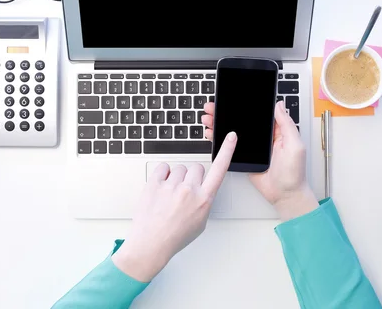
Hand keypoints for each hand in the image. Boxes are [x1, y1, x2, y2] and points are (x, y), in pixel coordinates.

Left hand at [112, 131, 237, 281]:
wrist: (151, 244)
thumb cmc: (175, 236)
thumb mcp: (200, 222)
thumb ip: (203, 201)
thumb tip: (200, 190)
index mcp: (204, 200)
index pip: (220, 169)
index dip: (227, 150)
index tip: (230, 137)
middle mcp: (189, 190)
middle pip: (196, 168)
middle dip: (191, 177)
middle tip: (183, 192)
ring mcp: (171, 186)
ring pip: (179, 168)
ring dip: (175, 178)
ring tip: (169, 196)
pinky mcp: (155, 184)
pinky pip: (163, 168)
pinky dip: (162, 175)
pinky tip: (161, 189)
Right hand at [202, 101, 318, 221]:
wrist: (285, 195)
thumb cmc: (294, 173)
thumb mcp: (295, 145)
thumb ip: (287, 125)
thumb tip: (279, 105)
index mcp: (276, 131)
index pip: (258, 113)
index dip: (244, 105)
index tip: (232, 99)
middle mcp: (263, 137)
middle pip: (242, 120)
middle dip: (226, 112)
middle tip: (213, 107)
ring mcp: (252, 147)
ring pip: (233, 131)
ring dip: (220, 123)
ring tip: (208, 118)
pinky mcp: (244, 157)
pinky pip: (231, 146)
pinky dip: (220, 139)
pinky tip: (212, 133)